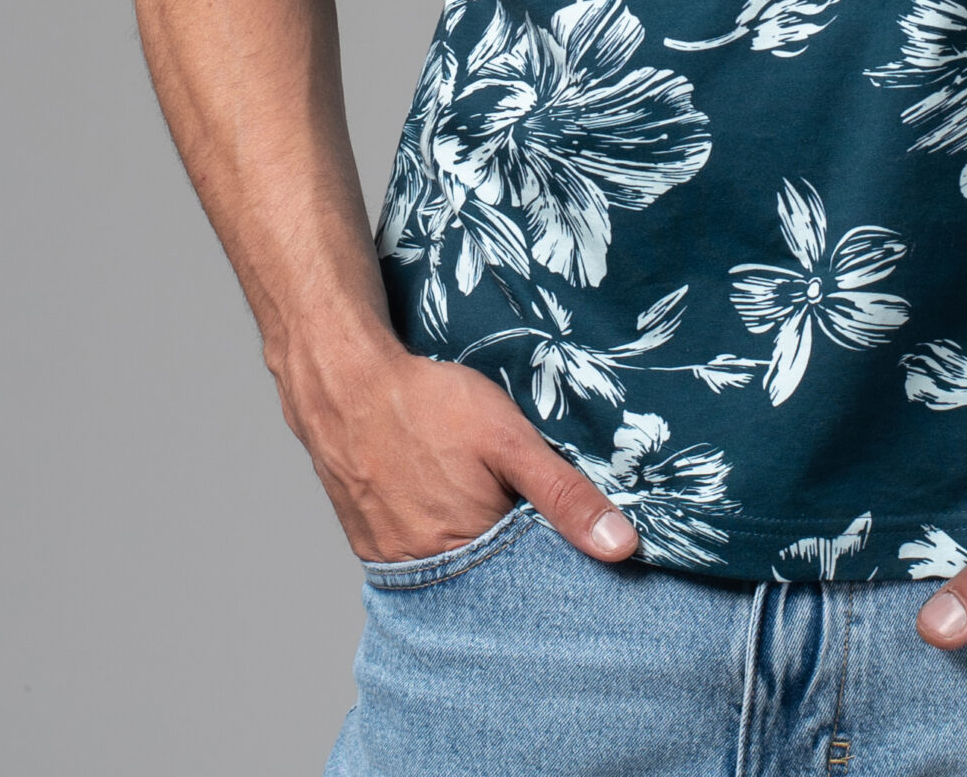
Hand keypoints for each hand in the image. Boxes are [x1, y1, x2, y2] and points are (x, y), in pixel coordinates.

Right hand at [272, 327, 638, 568]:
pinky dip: (436, 531)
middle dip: (511, 550)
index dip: (550, 554)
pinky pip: (415, 552)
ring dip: (471, 539)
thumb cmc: (427, 405)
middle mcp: (426, 573)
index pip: (529, 582)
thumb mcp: (510, 440)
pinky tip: (441, 493)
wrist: (344, 383)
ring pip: (452, 564)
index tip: (565, 531)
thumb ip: (565, 494)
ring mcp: (391, 560)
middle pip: (488, 578)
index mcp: (468, 555)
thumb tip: (622, 547)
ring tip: (471, 490)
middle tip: (510, 496)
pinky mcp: (369, 543)